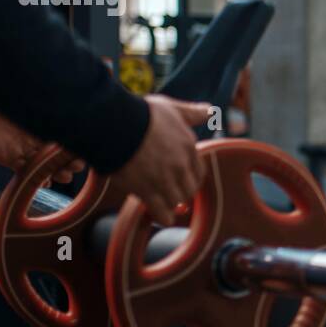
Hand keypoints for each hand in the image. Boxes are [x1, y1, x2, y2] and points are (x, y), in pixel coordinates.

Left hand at [0, 111, 83, 184]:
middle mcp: (38, 141)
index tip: (84, 153)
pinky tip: (45, 183)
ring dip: (56, 173)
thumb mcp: (31, 111)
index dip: (76, 149)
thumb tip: (72, 116)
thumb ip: (48, 117)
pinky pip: (28, 173)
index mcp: (45, 128)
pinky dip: (37, 179)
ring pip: (46, 167)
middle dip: (69, 163)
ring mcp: (27, 152)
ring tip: (63, 176)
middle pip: (59, 157)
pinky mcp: (13, 161)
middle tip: (75, 165)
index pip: (66, 142)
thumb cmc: (5, 108)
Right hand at [109, 95, 212, 225]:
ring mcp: (164, 179)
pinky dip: (163, 216)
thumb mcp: (172, 109)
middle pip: (189, 188)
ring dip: (172, 203)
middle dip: (182, 191)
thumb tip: (211, 111)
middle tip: (173, 193)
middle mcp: (180, 165)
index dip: (191, 176)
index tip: (183, 179)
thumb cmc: (141, 113)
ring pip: (176, 200)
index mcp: (188, 146)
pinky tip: (162, 217)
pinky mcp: (146, 191)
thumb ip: (192, 113)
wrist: (115, 124)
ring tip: (165, 204)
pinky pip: (161, 211)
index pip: (198, 171)